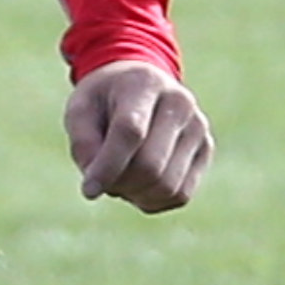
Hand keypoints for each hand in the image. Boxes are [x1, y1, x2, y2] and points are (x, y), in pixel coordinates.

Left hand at [63, 60, 213, 212]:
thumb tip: (97, 183)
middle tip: (101, 180)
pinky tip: (137, 186)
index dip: (108, 166)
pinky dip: (153, 201)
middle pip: (150, 165)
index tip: (88, 190)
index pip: (130, 131)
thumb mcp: (79, 110)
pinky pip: (180, 195)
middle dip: (119, 183)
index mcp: (144, 84)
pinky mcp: (205, 149)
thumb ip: (83, 144)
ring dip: (135, 195)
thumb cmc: (104, 100)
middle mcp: (180, 102)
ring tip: (119, 179)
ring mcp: (197, 126)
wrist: (139, 86)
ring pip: (167, 186)